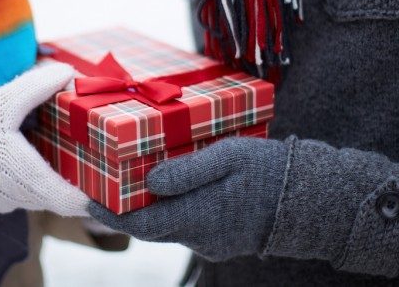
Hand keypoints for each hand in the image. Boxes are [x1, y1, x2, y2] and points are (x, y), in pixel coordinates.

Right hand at [0, 62, 88, 216]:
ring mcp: (6, 201)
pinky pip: (24, 192)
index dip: (94, 199)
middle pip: (60, 197)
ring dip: (55, 178)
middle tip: (95, 160)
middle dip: (78, 181)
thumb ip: (36, 86)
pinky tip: (36, 155)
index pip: (71, 201)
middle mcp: (20, 196)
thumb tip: (67, 72)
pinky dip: (34, 178)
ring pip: (42, 195)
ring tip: (70, 154)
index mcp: (27, 176)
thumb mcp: (2, 101)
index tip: (110, 187)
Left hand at [88, 137, 288, 260]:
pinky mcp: (223, 240)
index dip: (110, 214)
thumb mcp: (228, 157)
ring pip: (170, 226)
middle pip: (151, 227)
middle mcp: (200, 236)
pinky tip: (175, 188)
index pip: (140, 226)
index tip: (88, 199)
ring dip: (153, 207)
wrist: (310, 199)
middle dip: (127, 208)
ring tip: (140, 179)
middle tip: (109, 183)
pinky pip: (189, 226)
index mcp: (197, 216)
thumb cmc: (268, 171)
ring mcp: (212, 241)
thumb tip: (150, 180)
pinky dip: (175, 210)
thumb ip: (187, 170)